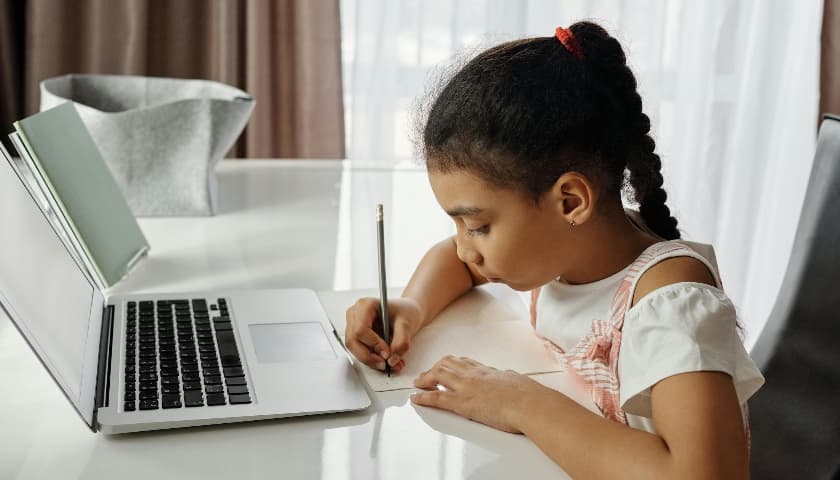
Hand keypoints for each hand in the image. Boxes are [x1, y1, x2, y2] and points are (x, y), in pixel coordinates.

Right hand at [344, 297, 423, 372]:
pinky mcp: (356, 336)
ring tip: (389, 362)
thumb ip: (401, 343)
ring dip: (371, 360)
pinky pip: (359, 352)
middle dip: (369, 356)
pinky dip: (372, 359)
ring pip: (354, 349)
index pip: (360, 329)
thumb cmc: (405, 311)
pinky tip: (386, 359)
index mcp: (366, 305)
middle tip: (386, 363)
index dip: (373, 344)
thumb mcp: (407, 325)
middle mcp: (355, 314)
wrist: (406, 312)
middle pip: (353, 341)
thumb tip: (391, 359)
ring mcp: (353, 325)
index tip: (387, 352)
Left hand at [411, 355, 548, 433]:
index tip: (446, 365)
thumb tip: (509, 377)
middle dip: (434, 369)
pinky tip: (416, 399)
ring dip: (425, 380)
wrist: (530, 404)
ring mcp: (466, 387)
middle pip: (447, 365)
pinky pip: (437, 398)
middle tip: (426, 375)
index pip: (464, 363)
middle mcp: (473, 375)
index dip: (452, 364)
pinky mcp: (462, 403)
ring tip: (418, 384)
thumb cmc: (529, 395)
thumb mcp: (517, 380)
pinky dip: (423, 398)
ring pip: (438, 376)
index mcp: (487, 370)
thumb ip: (508, 378)